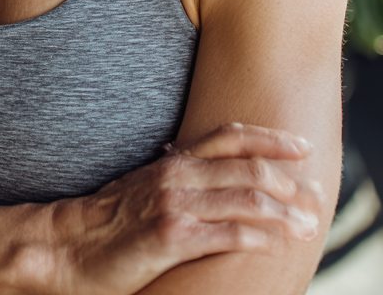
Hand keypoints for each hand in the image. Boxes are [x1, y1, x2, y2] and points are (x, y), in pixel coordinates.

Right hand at [51, 123, 321, 294]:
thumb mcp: (143, 191)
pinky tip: (278, 245)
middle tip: (317, 193)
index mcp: (173, 162)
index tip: (302, 146)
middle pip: (246, 165)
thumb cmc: (107, 224)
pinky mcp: (171, 236)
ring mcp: (175, 204)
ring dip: (283, 211)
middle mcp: (177, 175)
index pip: (229, 137)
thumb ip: (176, 180)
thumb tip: (207, 178)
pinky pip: (227, 234)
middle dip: (288, 179)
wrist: (65, 246)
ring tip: (308, 225)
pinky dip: (259, 237)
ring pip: (245, 198)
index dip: (269, 139)